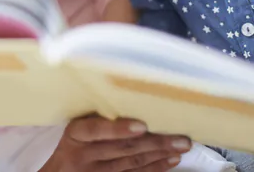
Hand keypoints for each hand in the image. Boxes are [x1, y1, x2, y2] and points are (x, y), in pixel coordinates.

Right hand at [39, 115, 191, 171]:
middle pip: (123, 149)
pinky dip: (155, 168)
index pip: (96, 130)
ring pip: (132, 163)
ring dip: (160, 155)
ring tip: (181, 147)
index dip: (119, 129)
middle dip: (154, 143)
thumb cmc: (72, 141)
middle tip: (180, 137)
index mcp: (76, 133)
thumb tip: (127, 89)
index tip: (142, 126)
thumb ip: (95, 113)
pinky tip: (171, 160)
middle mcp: (85, 154)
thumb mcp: (74, 125)